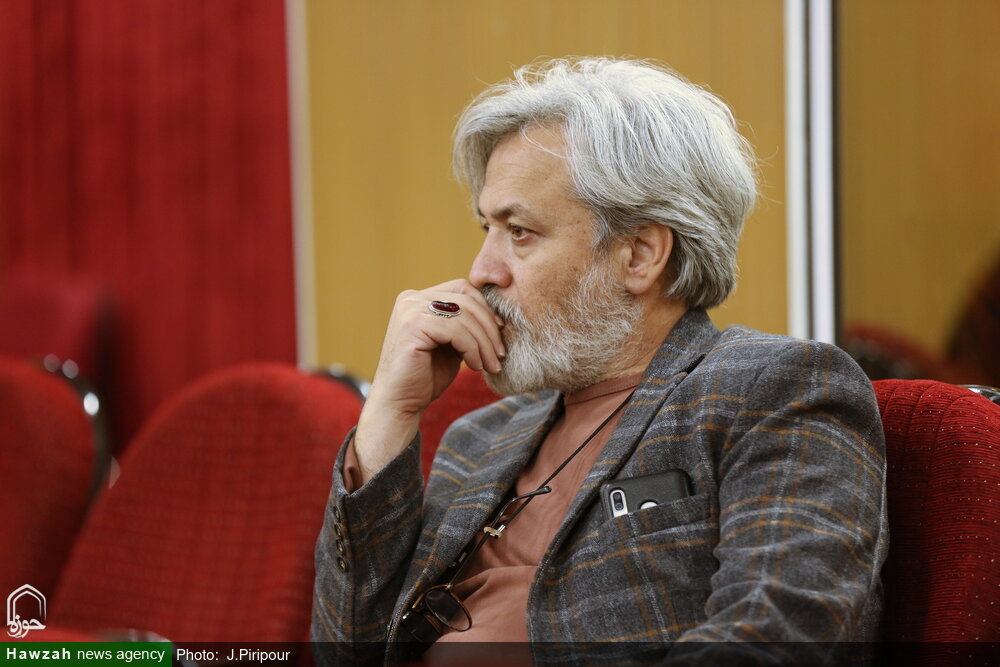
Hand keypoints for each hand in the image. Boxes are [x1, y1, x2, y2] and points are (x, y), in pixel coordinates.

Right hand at [354, 279, 505, 481]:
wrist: (400, 403)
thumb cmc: (426, 376)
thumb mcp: (452, 344)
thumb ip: (465, 325)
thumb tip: (499, 316)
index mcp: (420, 298)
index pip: (464, 289)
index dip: (486, 309)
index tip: (501, 332)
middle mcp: (412, 298)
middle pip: (467, 300)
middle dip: (489, 328)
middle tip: (500, 354)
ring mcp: (410, 310)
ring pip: (464, 316)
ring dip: (484, 342)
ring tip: (491, 365)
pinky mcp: (412, 326)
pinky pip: (456, 331)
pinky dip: (471, 349)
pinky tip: (474, 366)